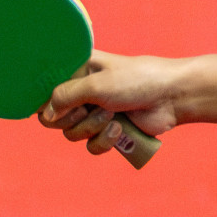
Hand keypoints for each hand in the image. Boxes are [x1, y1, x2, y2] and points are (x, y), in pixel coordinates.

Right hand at [37, 51, 181, 155]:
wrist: (172, 97)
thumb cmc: (137, 80)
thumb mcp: (96, 84)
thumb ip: (65, 96)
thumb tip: (46, 115)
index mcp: (77, 70)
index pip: (45, 89)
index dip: (45, 101)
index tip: (58, 104)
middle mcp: (82, 91)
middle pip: (53, 118)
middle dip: (72, 118)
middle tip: (90, 108)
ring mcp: (95, 112)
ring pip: (71, 134)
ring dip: (91, 128)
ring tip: (112, 114)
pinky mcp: (108, 130)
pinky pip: (90, 146)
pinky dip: (103, 141)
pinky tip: (120, 129)